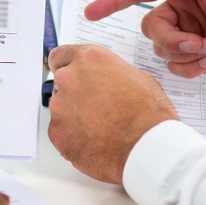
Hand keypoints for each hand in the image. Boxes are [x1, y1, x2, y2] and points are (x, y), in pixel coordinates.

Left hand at [47, 44, 178, 184]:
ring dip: (75, 116)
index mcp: (89, 60)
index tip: (70, 75)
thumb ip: (113, 74)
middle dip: (75, 93)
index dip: (66, 67)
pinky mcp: (56, 133)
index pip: (61, 56)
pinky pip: (61, 132)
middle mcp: (69, 79)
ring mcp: (60, 107)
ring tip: (100, 130)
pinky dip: (73, 137)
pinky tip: (95, 143)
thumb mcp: (139, 78)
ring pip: (61, 109)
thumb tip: (108, 80)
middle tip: (96, 108)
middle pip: (62, 84)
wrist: (146, 148)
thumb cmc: (149, 113)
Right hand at [83, 0, 205, 82]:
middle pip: (150, 26)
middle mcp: (182, 10)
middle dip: (170, 38)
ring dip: (183, 54)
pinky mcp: (195, 59)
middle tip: (198, 44)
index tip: (92, 13)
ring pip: (161, 49)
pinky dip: (189, 68)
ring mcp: (188, 35)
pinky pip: (175, 67)